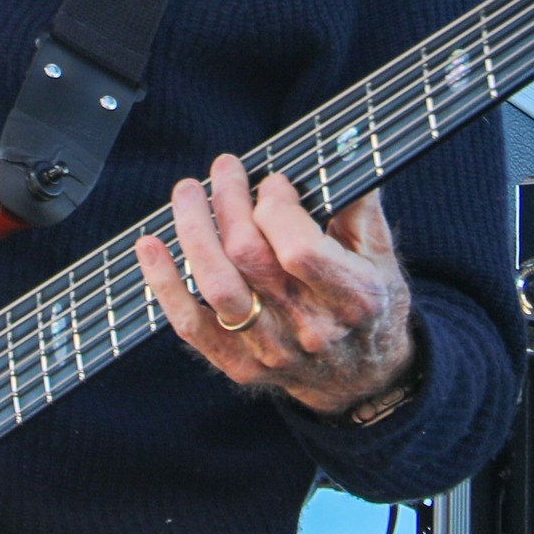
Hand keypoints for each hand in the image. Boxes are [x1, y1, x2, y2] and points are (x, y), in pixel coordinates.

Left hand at [135, 154, 414, 418]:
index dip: (277, 207)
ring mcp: (270, 349)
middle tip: (224, 169)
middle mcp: (310, 328)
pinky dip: (164, 284)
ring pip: (216, 285)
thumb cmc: (370, 309)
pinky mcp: (239, 364)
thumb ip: (360, 208)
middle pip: (249, 258)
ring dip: (193, 231)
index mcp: (354, 298)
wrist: (360, 382)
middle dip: (229, 202)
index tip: (273, 182)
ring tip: (188, 193)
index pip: (299, 250)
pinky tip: (150, 247)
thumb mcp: (383, 259)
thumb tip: (343, 151)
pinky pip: (191, 325)